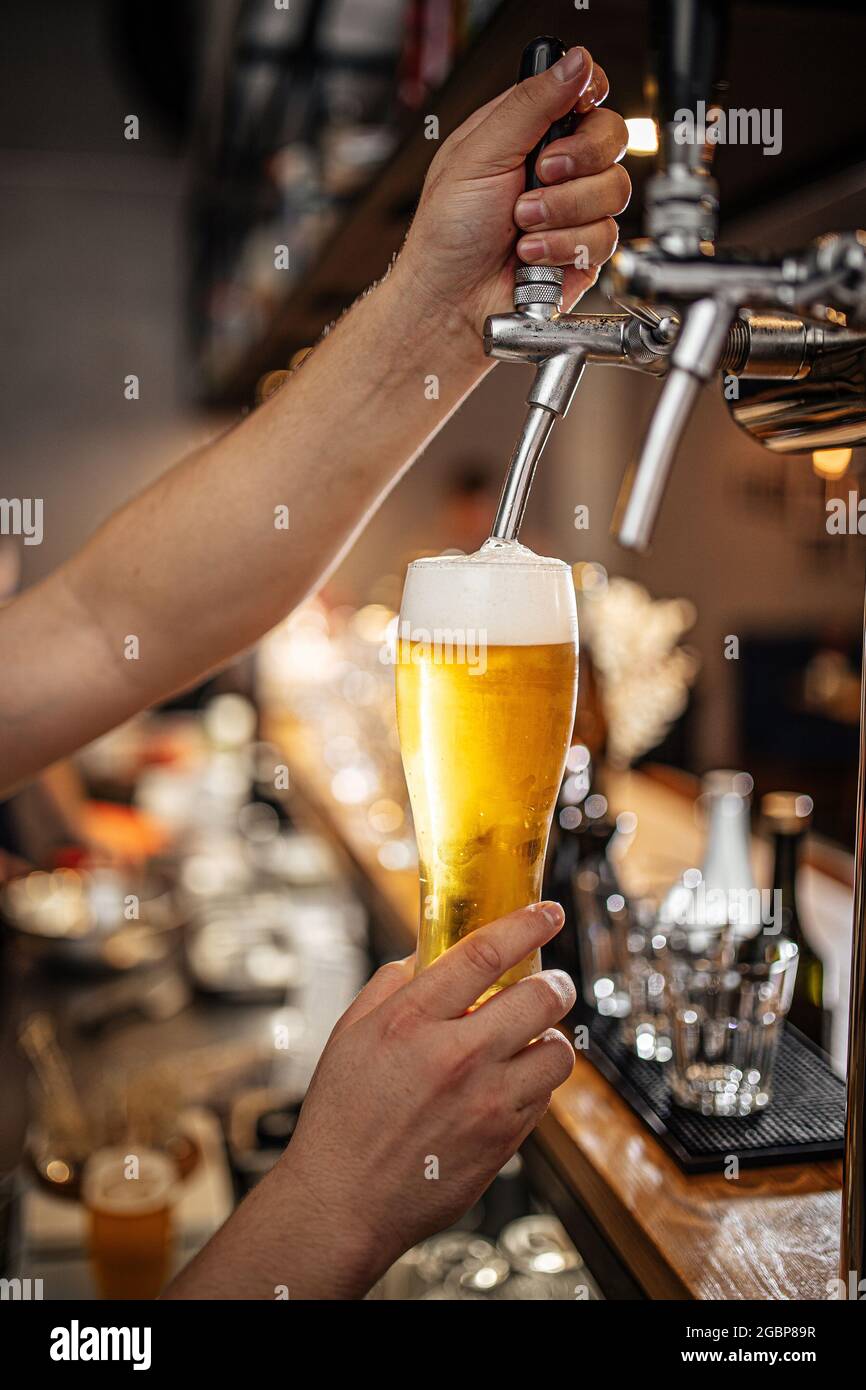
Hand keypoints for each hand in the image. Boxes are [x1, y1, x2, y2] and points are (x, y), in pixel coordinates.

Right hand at [280, 902, 575, 1296]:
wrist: (342, 1203)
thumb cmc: (341, 1117)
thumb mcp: (349, 1034)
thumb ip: (391, 986)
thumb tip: (427, 956)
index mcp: (411, 1021)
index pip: (484, 953)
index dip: (526, 924)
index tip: (548, 913)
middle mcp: (455, 1056)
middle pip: (540, 999)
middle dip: (555, 983)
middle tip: (550, 983)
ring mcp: (486, 1102)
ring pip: (557, 1052)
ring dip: (550, 1038)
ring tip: (530, 1039)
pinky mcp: (503, 1142)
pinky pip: (544, 1097)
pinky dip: (535, 1082)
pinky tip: (510, 1082)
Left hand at [395, 45, 629, 354]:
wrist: (451, 305)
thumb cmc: (447, 236)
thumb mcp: (477, 155)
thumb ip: (528, 105)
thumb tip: (572, 61)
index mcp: (525, 131)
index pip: (581, 91)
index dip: (589, 93)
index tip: (577, 109)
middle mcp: (555, 166)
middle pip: (610, 136)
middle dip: (576, 160)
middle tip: (539, 176)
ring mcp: (572, 208)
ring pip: (613, 189)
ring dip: (563, 210)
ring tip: (521, 226)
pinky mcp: (584, 250)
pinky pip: (604, 236)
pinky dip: (565, 246)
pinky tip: (532, 254)